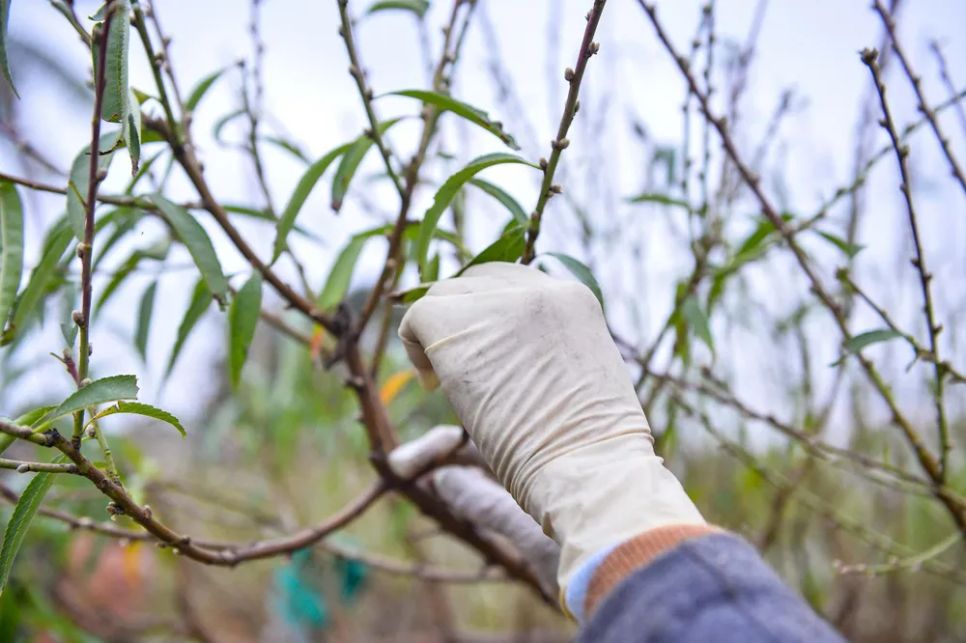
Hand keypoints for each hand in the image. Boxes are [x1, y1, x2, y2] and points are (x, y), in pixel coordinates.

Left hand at [399, 263, 703, 593]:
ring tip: (442, 381)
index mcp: (572, 298)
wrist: (589, 467)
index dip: (491, 317)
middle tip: (461, 370)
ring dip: (438, 337)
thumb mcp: (583, 378)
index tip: (489, 359)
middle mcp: (537, 288)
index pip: (513, 283)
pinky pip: (417, 317)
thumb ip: (550, 351)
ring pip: (444, 296)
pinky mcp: (458, 323)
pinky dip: (415, 349)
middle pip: (476, 282)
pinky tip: (431, 383)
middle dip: (463, 320)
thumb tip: (508, 361)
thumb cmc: (591, 449)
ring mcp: (498, 303)